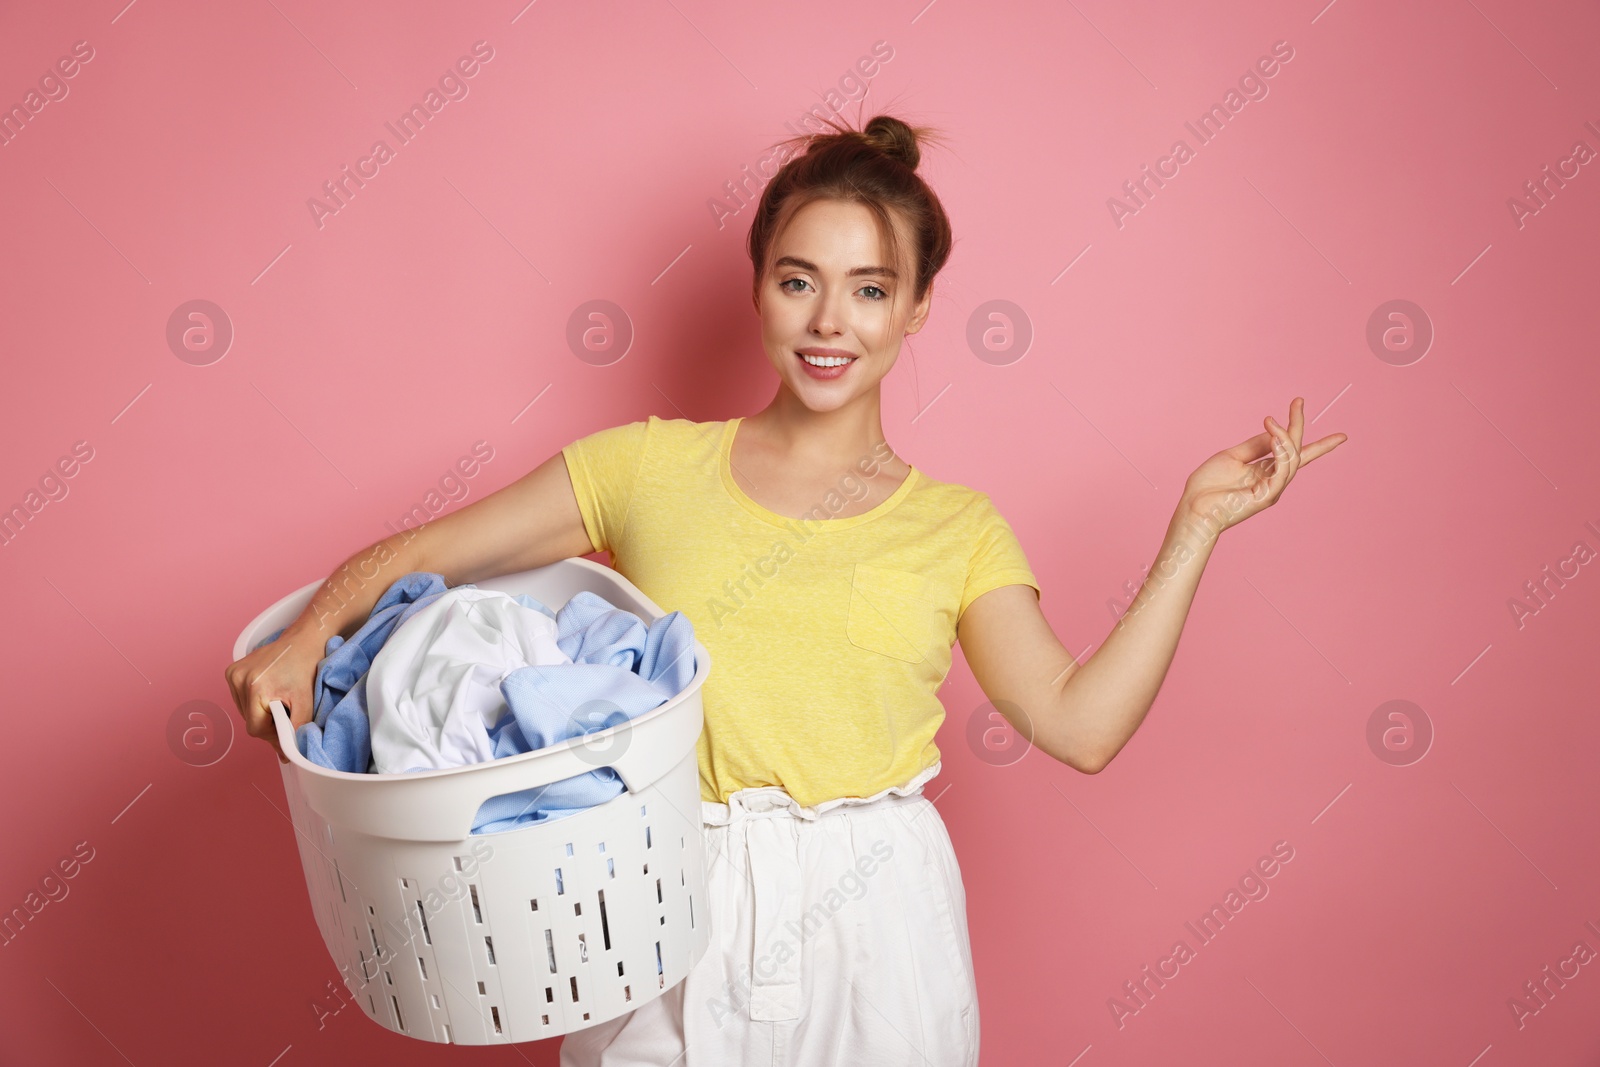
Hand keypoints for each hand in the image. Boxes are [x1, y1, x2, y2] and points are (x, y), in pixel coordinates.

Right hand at [223, 629, 324, 763]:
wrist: (303, 641)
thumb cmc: (306, 668)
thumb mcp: (306, 702)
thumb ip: (296, 729)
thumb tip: (288, 754)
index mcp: (255, 686)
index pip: (255, 729)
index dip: (272, 736)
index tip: (286, 731)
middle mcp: (238, 678)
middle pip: (248, 721)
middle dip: (267, 724)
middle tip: (286, 715)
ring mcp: (233, 673)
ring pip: (244, 711)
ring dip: (260, 713)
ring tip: (278, 701)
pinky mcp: (232, 670)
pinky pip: (240, 698)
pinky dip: (253, 702)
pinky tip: (268, 692)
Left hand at [1177, 397, 1345, 537]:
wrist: (1193, 508)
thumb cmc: (1209, 486)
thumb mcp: (1233, 456)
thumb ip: (1256, 445)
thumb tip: (1276, 431)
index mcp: (1266, 471)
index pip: (1296, 455)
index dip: (1319, 445)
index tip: (1341, 436)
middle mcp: (1273, 480)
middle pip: (1296, 451)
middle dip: (1298, 425)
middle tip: (1298, 401)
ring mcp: (1272, 489)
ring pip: (1291, 458)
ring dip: (1284, 436)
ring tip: (1271, 421)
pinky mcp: (1266, 496)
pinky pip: (1282, 471)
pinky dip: (1282, 453)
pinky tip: (1275, 439)